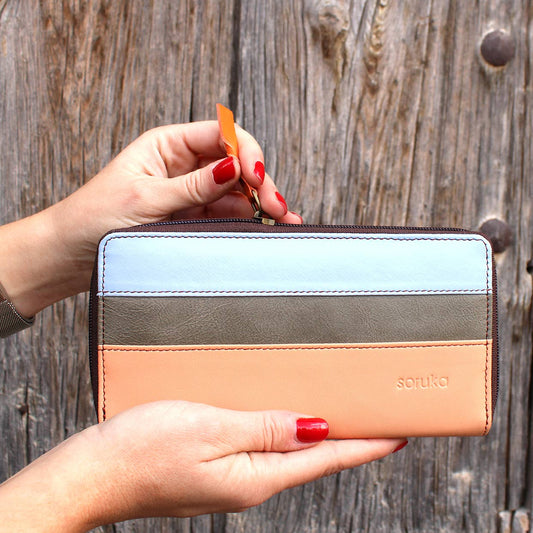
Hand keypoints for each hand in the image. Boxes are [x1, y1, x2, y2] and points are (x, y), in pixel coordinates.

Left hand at [0, 121, 300, 316]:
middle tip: (277, 207)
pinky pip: (226, 214)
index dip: (245, 151)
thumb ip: (193, 185)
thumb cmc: (93, 219)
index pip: (220, 135)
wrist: (69, 256)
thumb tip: (234, 167)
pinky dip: (247, 220)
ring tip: (280, 221)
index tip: (256, 176)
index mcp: (167, 145)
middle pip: (235, 163)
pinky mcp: (191, 218)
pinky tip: (265, 226)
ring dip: (259, 204)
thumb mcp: (146, 199)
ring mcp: (190, 193)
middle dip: (259, 181)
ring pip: (236, 191)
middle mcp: (182, 165)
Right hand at [0, 401, 405, 530]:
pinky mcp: (215, 466)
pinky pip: (262, 448)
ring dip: (316, 435)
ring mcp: (233, 477)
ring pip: (287, 452)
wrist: (95, 473)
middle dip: (347, 439)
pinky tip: (284, 419)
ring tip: (339, 414)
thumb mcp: (210, 430)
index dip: (365, 445)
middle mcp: (251, 482)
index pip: (325, 458)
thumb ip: (265, 429)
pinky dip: (283, 432)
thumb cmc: (143, 449)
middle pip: (312, 458)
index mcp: (256, 477)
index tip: (399, 433)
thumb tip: (316, 429)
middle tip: (375, 418)